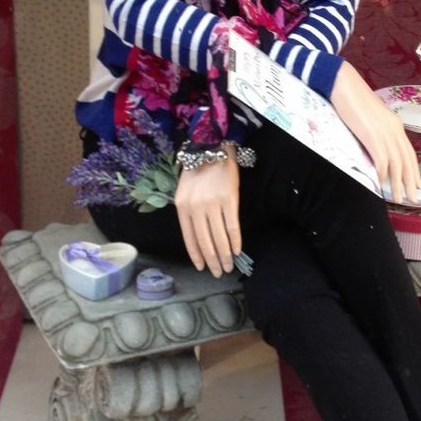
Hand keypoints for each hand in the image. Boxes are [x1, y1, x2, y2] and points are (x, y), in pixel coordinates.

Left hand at [174, 150, 240, 277]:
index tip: (202, 267)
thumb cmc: (198, 170)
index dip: (196, 255)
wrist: (211, 147)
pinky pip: (232, 226)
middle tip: (218, 272)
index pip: (189, 238)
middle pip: (205, 241)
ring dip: (225, 255)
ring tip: (229, 266)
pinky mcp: (229, 199)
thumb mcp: (185, 192)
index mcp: (182, 207)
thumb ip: (189, 212)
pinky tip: (238, 250)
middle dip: (212, 260)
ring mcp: (213, 204)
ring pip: (219, 237)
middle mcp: (196, 208)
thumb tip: (198, 236)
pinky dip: (235, 240)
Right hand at [330, 61, 420, 204]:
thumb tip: (375, 148)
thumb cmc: (351, 97)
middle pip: (407, 160)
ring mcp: (383, 132)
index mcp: (395, 124)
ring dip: (398, 184)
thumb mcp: (369, 116)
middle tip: (413, 199)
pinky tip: (381, 184)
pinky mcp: (372, 134)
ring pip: (396, 164)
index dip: (414, 170)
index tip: (417, 185)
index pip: (408, 152)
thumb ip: (376, 131)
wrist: (343, 82)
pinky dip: (382, 174)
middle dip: (411, 182)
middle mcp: (393, 129)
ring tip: (398, 198)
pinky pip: (381, 159)